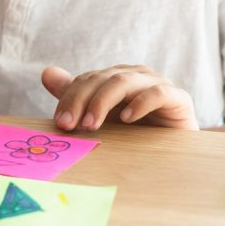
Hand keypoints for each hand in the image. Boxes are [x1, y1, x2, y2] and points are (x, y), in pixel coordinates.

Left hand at [41, 64, 198, 130]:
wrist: (177, 152)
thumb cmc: (137, 134)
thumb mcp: (102, 117)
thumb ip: (75, 96)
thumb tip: (46, 73)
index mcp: (115, 77)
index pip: (86, 80)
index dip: (70, 98)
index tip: (60, 123)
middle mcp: (135, 75)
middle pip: (101, 79)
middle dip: (81, 101)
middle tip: (69, 125)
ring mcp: (157, 84)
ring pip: (123, 82)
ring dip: (102, 102)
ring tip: (90, 125)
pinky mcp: (178, 98)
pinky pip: (158, 93)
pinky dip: (140, 103)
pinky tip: (127, 119)